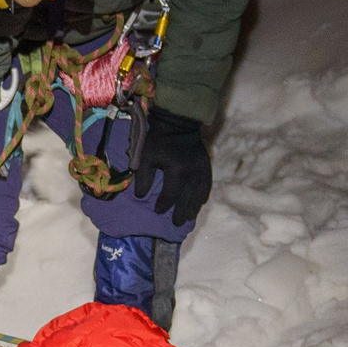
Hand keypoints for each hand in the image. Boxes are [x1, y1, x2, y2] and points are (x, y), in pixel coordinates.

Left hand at [130, 107, 211, 225]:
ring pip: (199, 194)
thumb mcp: (146, 156)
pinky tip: (200, 203)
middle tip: (176, 223)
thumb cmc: (158, 140)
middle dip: (181, 212)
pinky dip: (203, 195)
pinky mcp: (206, 166)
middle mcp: (192, 173)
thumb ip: (143, 177)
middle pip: (188, 199)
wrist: (179, 122)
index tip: (157, 211)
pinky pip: (207, 185)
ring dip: (194, 208)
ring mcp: (201, 170)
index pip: (170, 195)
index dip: (164, 205)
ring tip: (188, 218)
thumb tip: (140, 196)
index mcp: (176, 170)